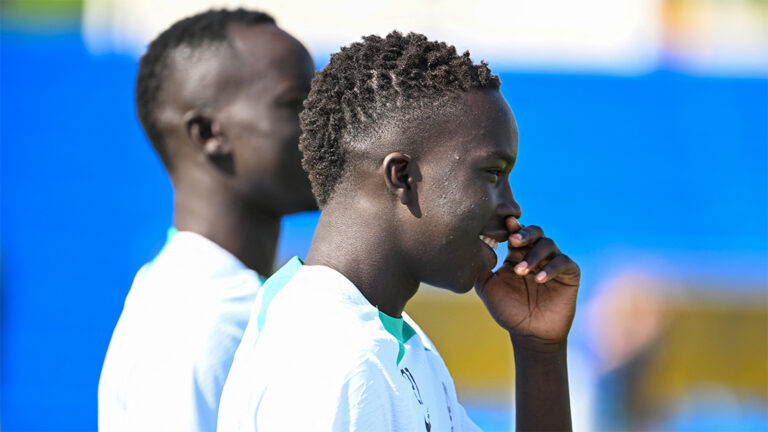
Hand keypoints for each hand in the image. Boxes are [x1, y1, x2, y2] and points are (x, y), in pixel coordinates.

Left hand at [475, 217, 579, 351]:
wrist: (530, 335)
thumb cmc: (508, 311)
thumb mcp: (488, 289)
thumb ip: (480, 270)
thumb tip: (473, 252)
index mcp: (517, 255)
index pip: (516, 233)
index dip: (512, 227)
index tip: (505, 223)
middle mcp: (536, 255)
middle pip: (534, 232)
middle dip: (524, 233)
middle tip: (513, 240)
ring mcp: (554, 263)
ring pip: (548, 244)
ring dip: (534, 255)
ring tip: (521, 271)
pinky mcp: (569, 274)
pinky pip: (563, 262)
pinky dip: (551, 268)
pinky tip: (539, 279)